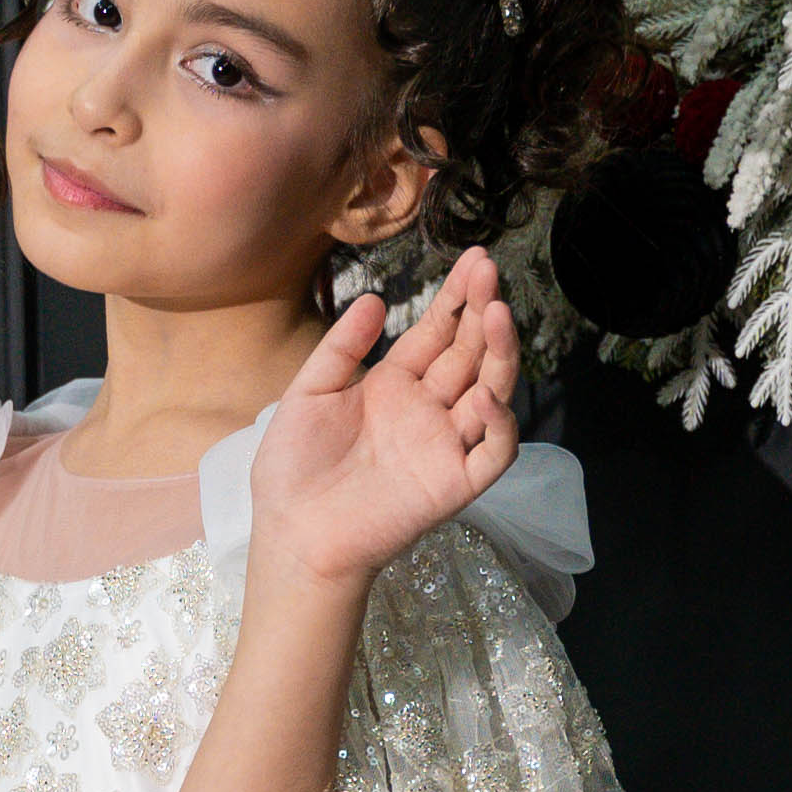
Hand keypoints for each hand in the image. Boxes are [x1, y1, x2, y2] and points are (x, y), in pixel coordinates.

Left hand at [250, 243, 517, 593]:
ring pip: (491, 391)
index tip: (476, 260)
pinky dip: (500, 424)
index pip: (438, 333)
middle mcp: (428, 410)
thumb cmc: (293, 468)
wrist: (291, 532)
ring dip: (500, 352)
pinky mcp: (454, 483)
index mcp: (395, 385)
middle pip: (469, 353)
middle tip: (490, 270)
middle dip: (482, 311)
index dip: (457, 298)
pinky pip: (494, 451)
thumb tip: (375, 299)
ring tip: (499, 313)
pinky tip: (486, 394)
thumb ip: (341, 348)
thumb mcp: (308, 394)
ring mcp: (445, 445)